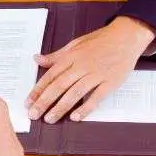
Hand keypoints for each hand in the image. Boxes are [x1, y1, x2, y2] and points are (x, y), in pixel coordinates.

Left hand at [27, 17, 155, 123]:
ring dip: (61, 107)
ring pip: (75, 93)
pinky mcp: (110, 82)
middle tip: (33, 114)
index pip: (50, 75)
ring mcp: (97, 74)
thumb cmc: (101, 40)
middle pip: (59, 86)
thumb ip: (56, 55)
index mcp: (72, 56)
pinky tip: (75, 117)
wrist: (127, 36)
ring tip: (50, 119)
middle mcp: (82, 65)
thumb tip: (37, 59)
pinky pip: (96, 97)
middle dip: (44, 101)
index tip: (28, 102)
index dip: (38, 90)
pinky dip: (86, 108)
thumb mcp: (76, 44)